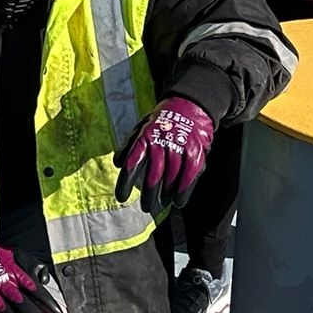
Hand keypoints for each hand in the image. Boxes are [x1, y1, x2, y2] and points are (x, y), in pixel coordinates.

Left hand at [114, 96, 213, 213]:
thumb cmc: (161, 120)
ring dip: (165, 195)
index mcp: (145, 138)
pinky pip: (188, 177)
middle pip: (153, 176)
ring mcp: (179, 149)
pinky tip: (178, 202)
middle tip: (145, 207)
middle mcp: (161, 145)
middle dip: (148, 195)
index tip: (121, 197)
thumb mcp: (141, 128)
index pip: (132, 164)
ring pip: (171, 179)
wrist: (188, 105)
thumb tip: (116, 163)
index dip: (125, 183)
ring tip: (161, 204)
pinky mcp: (195, 153)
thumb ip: (129, 146)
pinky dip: (183, 191)